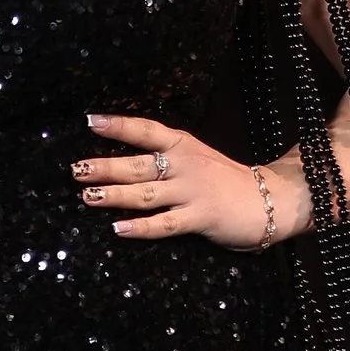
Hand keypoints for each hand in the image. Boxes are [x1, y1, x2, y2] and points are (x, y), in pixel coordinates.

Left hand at [70, 116, 304, 250]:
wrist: (272, 199)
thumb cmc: (228, 181)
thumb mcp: (198, 158)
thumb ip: (167, 159)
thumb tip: (123, 165)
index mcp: (183, 146)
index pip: (146, 130)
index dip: (119, 125)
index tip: (91, 121)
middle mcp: (184, 165)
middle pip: (138, 164)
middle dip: (105, 167)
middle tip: (77, 170)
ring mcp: (192, 191)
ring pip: (145, 193)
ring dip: (114, 195)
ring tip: (87, 197)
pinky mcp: (200, 217)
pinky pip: (165, 224)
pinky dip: (141, 227)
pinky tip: (118, 229)